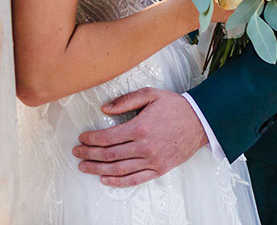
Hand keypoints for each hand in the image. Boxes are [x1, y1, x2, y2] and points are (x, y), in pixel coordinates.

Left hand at [73, 87, 208, 186]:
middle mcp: (144, 147)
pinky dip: (118, 181)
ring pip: (119, 169)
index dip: (91, 139)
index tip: (82, 138)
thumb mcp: (150, 94)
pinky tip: (105, 179)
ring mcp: (152, 160)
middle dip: (89, 154)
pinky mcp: (159, 169)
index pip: (108, 137)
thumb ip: (126, 101)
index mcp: (140, 127)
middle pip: (109, 154)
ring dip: (98, 169)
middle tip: (77, 153)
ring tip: (84, 167)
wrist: (200, 121)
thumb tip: (105, 108)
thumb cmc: (175, 107)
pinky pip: (135, 179)